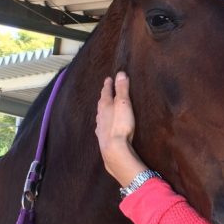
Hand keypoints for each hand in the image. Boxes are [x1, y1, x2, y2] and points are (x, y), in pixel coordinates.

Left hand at [95, 71, 147, 185]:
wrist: (114, 149)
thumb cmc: (120, 125)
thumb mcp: (123, 104)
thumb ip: (122, 89)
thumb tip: (120, 73)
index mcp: (105, 106)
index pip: (106, 92)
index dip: (108, 85)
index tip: (108, 79)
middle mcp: (100, 116)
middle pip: (101, 103)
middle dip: (104, 96)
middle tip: (106, 91)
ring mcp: (100, 128)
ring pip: (100, 115)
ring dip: (102, 110)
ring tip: (104, 107)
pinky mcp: (103, 138)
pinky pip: (102, 127)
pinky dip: (103, 123)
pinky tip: (103, 126)